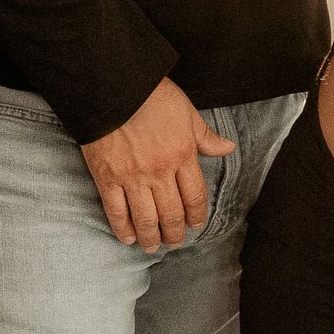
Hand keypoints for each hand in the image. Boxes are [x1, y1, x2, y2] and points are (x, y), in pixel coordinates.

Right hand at [81, 78, 234, 252]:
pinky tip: (127, 237)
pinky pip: (116, 211)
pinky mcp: (107, 178)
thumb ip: (205, 136)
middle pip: (172, 213)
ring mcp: (132, 177)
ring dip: (151, 237)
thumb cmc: (151, 95)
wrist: (112, 86)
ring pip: (146, 218)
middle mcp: (160, 172)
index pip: (195, 197)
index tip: (195, 226)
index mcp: (182, 156)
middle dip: (175, 233)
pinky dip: (122, 228)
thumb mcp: (187, 112)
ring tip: (152, 246)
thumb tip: (227, 148)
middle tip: (174, 242)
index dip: (196, 216)